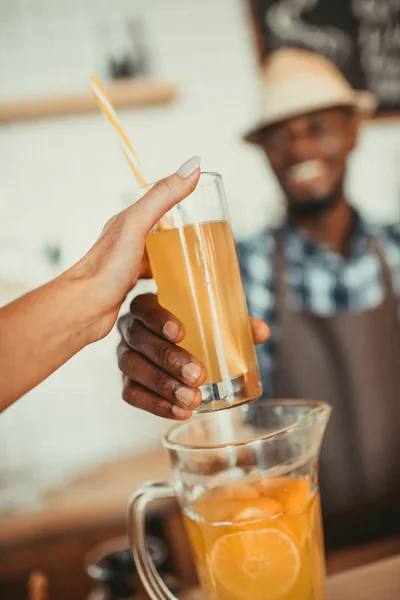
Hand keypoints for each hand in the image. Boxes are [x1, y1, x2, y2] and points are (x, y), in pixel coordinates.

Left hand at [68, 157, 200, 342]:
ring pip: (159, 254)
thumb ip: (163, 196)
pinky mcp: (129, 286)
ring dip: (178, 256)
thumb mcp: (137, 224)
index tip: (205, 202)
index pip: (159, 201)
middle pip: (162, 229)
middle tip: (208, 239)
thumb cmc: (106, 267)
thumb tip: (193, 166)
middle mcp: (127, 240)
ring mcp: (128, 264)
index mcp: (128, 222)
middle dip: (184, 231)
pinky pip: (155, 277)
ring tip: (200, 263)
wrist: (84, 308)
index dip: (182, 198)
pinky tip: (179, 287)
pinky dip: (169, 278)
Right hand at [117, 294, 269, 419]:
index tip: (181, 332)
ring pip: (133, 369)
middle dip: (168, 359)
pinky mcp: (126, 381)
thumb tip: (261, 331)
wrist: (176, 347)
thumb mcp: (213, 321)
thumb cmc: (196, 328)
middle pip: (140, 341)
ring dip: (163, 386)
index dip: (158, 319)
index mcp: (146, 307)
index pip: (144, 307)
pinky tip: (179, 412)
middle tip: (197, 375)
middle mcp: (130, 329)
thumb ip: (236, 323)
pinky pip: (132, 394)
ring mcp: (125, 356)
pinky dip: (155, 405)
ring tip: (192, 400)